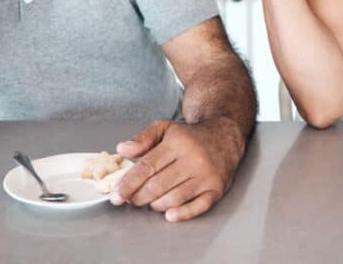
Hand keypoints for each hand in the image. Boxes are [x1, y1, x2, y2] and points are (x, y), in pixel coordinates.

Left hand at [110, 118, 244, 221]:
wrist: (225, 137)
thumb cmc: (190, 136)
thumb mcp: (165, 127)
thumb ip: (142, 138)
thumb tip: (122, 150)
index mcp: (178, 143)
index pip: (148, 167)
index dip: (129, 184)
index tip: (117, 195)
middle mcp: (193, 160)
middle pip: (158, 186)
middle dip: (139, 197)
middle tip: (133, 199)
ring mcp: (206, 176)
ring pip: (174, 198)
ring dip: (157, 205)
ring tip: (151, 201)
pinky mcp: (216, 189)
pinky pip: (197, 207)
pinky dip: (182, 214)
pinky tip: (170, 214)